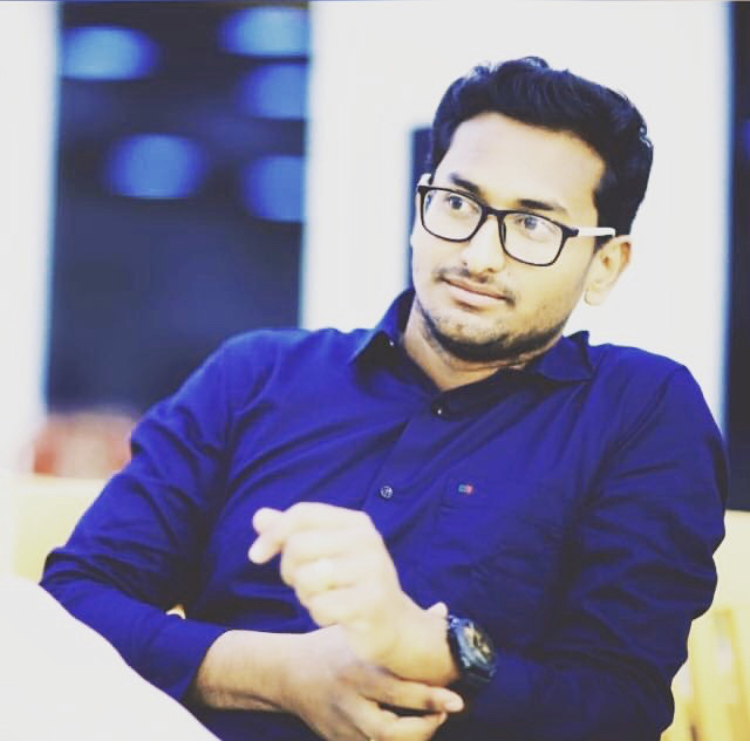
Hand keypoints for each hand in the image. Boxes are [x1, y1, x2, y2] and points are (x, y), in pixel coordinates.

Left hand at [248, 503, 458, 684]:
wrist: (395, 626)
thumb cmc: (352, 586)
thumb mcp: (324, 554)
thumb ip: (293, 534)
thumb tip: (259, 517)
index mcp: (356, 522)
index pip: (302, 513)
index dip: (273, 534)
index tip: (256, 556)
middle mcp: (367, 540)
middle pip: (299, 546)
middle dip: (290, 571)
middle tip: (305, 585)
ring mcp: (372, 570)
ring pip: (307, 577)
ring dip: (306, 595)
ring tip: (325, 598)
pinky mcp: (371, 602)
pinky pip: (321, 606)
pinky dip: (320, 615)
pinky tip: (337, 616)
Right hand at [279, 624, 462, 739]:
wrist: (287, 673)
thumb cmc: (330, 646)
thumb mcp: (360, 631)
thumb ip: (402, 626)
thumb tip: (442, 612)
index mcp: (355, 671)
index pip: (396, 690)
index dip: (429, 697)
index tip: (456, 699)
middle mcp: (348, 702)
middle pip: (389, 729)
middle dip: (425, 726)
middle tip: (445, 710)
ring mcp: (342, 727)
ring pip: (382, 746)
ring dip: (414, 740)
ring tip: (431, 721)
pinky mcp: (338, 742)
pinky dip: (395, 744)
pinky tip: (411, 732)